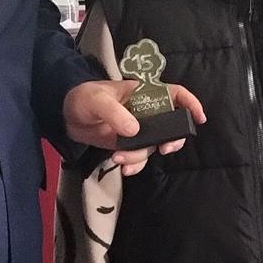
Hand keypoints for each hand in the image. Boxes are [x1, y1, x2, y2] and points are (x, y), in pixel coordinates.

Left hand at [64, 80, 205, 175]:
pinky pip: (139, 157)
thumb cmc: (82, 97)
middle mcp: (145, 112)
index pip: (174, 94)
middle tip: (163, 149)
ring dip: (140, 156)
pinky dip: (134, 165)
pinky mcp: (127, 144)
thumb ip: (115, 113)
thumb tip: (134, 131)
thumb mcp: (97, 100)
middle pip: (171, 125)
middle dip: (170, 140)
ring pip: (153, 145)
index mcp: (143, 94)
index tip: (199, 119)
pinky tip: (123, 168)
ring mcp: (137, 129)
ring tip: (119, 158)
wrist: (64, 115)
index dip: (190, 104)